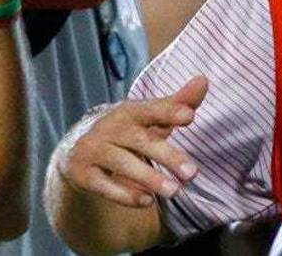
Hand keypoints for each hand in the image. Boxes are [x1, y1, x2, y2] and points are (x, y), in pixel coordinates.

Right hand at [56, 76, 207, 207]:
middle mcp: (109, 128)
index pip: (151, 109)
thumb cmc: (127, 133)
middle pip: (140, 141)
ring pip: (123, 163)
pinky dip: (125, 195)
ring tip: (175, 191)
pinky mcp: (81, 173)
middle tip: (193, 173)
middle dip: (168, 156)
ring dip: (150, 178)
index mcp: (129, 112)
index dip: (169, 111)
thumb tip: (203, 80)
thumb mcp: (150, 118)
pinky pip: (103, 185)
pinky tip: (147, 201)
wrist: (78, 152)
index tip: (190, 116)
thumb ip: (177, 104)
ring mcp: (92, 149)